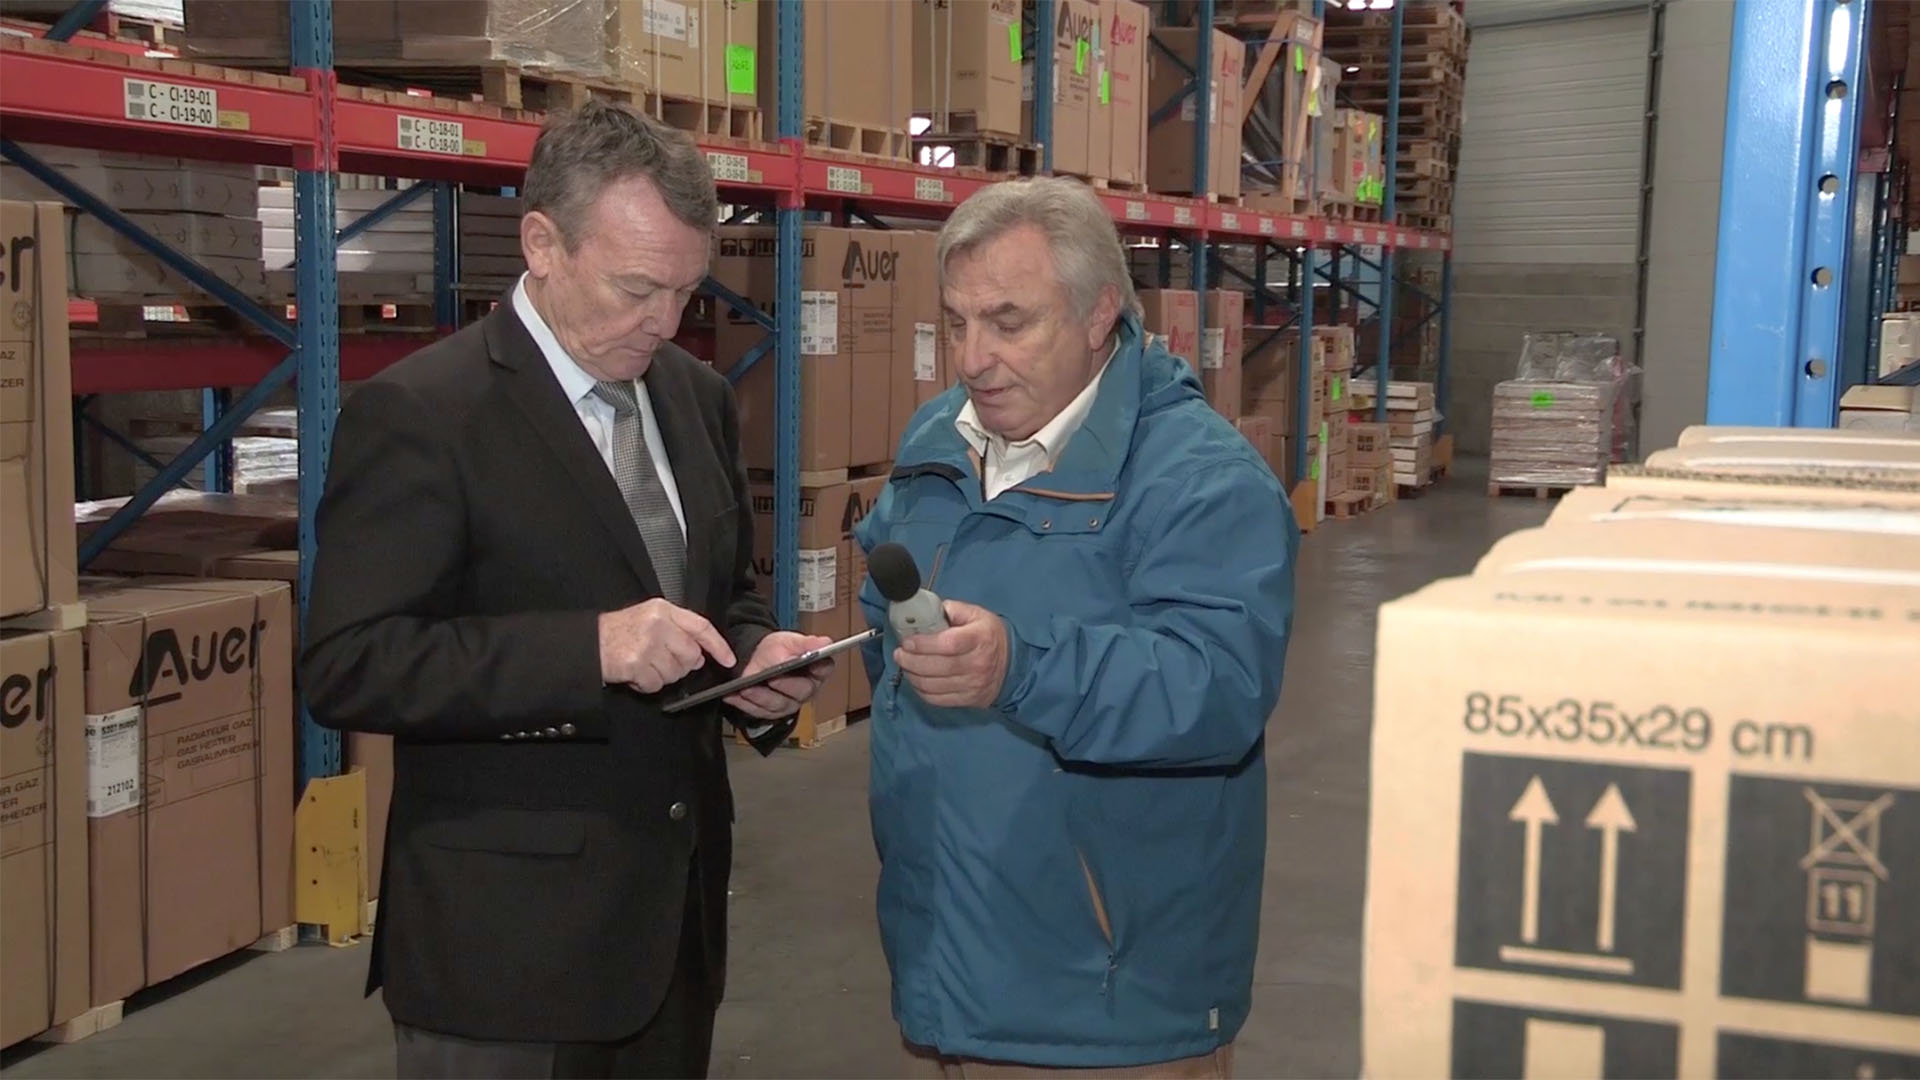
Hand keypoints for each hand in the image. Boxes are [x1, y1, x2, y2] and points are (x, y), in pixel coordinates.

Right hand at [599, 600, 735, 693]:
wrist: (589, 643)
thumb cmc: (620, 631)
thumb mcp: (649, 618)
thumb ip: (677, 630)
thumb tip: (700, 655)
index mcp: (664, 610)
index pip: (701, 627)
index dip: (718, 646)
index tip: (729, 660)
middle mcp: (658, 625)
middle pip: (691, 656)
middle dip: (680, 665)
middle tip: (660, 661)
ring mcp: (647, 645)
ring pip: (675, 673)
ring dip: (662, 676)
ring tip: (644, 665)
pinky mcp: (636, 664)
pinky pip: (656, 685)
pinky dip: (647, 685)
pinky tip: (636, 675)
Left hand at [724, 631, 834, 719]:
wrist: (756, 658)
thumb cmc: (777, 650)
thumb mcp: (789, 641)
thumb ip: (806, 644)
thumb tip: (824, 643)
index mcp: (817, 670)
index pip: (824, 668)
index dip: (819, 666)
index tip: (810, 663)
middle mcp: (806, 690)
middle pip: (800, 691)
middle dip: (784, 684)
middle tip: (772, 678)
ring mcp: (790, 703)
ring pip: (777, 704)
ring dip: (760, 696)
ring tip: (746, 688)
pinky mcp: (772, 712)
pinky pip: (758, 711)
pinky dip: (744, 703)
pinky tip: (733, 695)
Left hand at [894, 600, 1008, 708]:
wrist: (1012, 665)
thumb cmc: (989, 635)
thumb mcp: (977, 615)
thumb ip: (954, 610)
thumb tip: (929, 611)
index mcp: (979, 638)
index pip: (948, 644)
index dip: (923, 644)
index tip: (907, 641)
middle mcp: (977, 664)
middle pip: (937, 667)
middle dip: (911, 661)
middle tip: (899, 653)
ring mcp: (973, 685)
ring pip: (933, 685)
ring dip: (912, 676)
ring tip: (905, 665)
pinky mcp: (968, 699)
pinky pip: (937, 699)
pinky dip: (921, 691)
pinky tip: (916, 679)